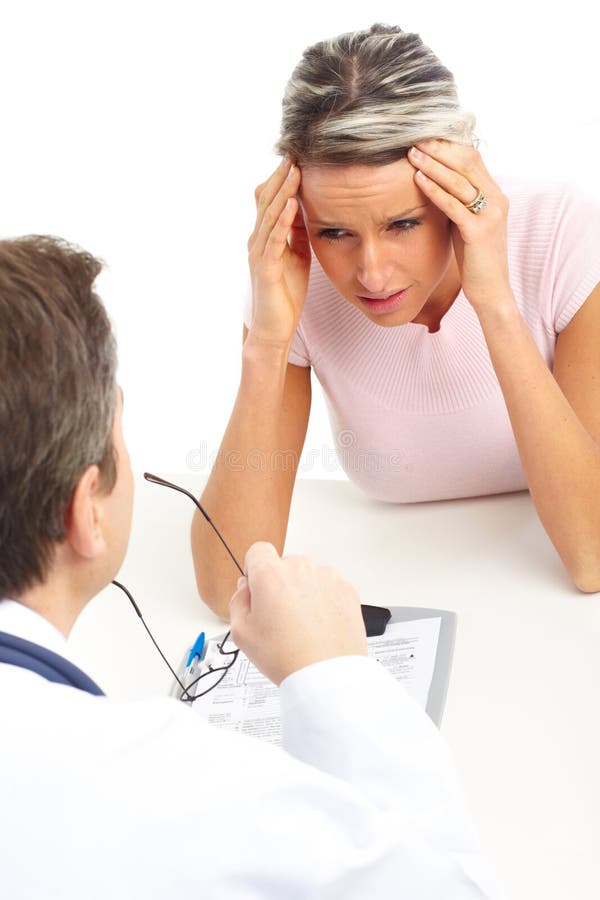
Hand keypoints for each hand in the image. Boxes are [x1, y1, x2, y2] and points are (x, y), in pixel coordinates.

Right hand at [229, 542, 366, 685]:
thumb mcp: (242, 633)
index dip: (254, 570)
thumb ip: (238, 601)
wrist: (327, 674)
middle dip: (280, 584)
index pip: (257, 551)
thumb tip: (245, 589)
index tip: (257, 587)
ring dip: (303, 591)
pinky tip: (318, 625)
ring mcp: (327, 576)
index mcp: (270, 573)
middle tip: (279, 616)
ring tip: (302, 625)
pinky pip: (329, 587)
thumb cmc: (287, 657)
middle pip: (284, 565)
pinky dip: (324, 600)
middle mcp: (300, 568)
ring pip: (308, 576)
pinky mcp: (346, 589)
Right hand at [246, 158, 311, 350]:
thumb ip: (297, 233)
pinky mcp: (266, 269)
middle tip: (293, 153)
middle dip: (280, 177)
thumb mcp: (297, 256)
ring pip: (269, 216)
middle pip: (266, 201)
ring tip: (295, 171)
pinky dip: (283, 220)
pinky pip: (274, 240)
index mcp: (265, 237)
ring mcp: (259, 254)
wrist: (274, 328)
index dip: (281, 179)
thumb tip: (306, 208)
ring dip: (282, 192)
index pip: (270, 201)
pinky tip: (293, 204)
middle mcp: (257, 241)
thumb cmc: (286, 294)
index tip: (296, 158)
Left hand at [407, 140, 513, 313]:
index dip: (448, 145)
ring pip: (460, 180)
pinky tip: (418, 180)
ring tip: (411, 154)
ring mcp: (490, 215)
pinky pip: (454, 205)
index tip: (425, 136)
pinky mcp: (479, 232)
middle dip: (439, 149)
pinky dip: (435, 190)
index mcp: (495, 195)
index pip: (473, 158)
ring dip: (433, 165)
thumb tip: (433, 183)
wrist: (492, 291)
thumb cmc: (475, 259)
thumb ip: (457, 202)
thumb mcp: (466, 223)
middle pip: (467, 162)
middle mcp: (497, 200)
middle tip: (414, 139)